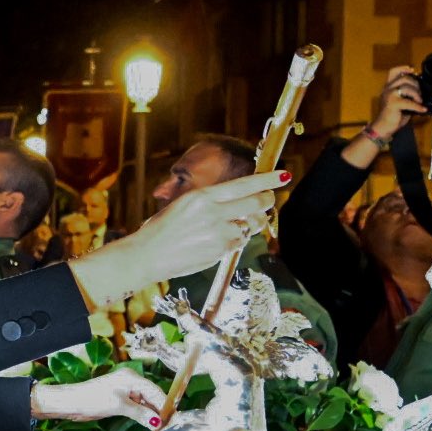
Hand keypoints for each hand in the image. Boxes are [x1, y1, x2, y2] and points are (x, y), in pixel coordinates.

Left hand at [30, 370, 166, 426]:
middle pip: (152, 396)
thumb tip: (157, 422)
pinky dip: (143, 414)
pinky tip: (148, 424)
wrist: (73, 402)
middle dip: (159, 410)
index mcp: (132, 378)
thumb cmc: (94, 399)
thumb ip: (140, 413)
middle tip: (168, 426)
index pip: (155, 391)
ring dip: (151, 413)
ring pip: (145, 401)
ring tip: (160, 428)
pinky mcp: (120, 398)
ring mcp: (125, 390)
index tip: (173, 419)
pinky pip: (137, 405)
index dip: (164, 405)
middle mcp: (131, 381)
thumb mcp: (120, 406)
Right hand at [66, 170, 288, 308]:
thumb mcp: (183, 205)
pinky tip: (223, 240)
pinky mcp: (220, 251)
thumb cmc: (162, 230)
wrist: (147, 255)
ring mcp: (218, 233)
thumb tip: (237, 203)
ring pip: (250, 226)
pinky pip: (239, 242)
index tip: (284, 175)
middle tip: (269, 199)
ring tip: (240, 223)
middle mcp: (213, 213)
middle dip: (267, 201)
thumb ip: (211, 203)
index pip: (245, 184)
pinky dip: (237, 240)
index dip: (268, 180)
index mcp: (203, 196)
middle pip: (256, 203)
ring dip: (251, 224)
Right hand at [371, 66, 427, 136]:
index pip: (393, 72)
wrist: (383, 128)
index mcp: (388, 87)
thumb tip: (421, 90)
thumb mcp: (400, 102)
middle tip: (420, 93)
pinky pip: (409, 102)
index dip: (403, 68)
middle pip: (404, 78)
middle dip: (415, 84)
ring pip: (407, 87)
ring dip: (417, 94)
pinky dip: (418, 106)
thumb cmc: (393, 116)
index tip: (412, 70)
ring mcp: (389, 95)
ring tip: (420, 101)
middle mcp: (388, 89)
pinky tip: (423, 109)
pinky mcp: (393, 103)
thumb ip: (407, 94)